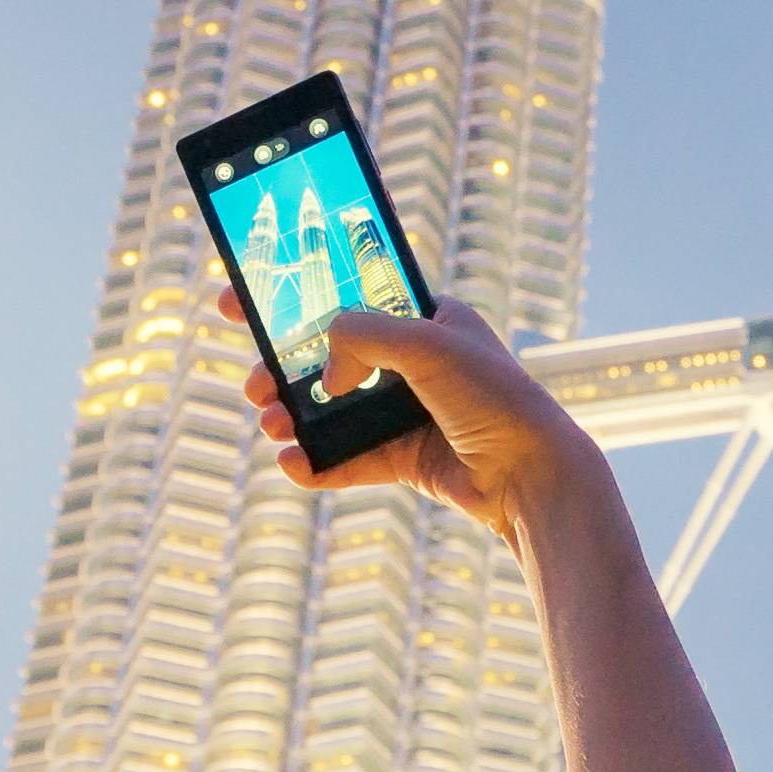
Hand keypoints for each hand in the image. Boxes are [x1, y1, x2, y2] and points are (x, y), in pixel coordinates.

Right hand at [231, 294, 607, 542]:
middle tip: (255, 384)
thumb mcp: (426, 344)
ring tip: (272, 425)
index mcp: (425, 319)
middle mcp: (414, 363)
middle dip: (285, 371)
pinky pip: (349, 459)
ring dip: (295, 417)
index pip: (349, 298)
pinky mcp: (406, 458)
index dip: (295, 298)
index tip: (241, 300)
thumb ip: (363, 337)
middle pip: (330, 359)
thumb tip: (326, 373)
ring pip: (333, 411)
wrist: (532, 473)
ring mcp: (408, 412)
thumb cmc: (493, 396)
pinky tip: (292, 464)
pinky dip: (317, 463)